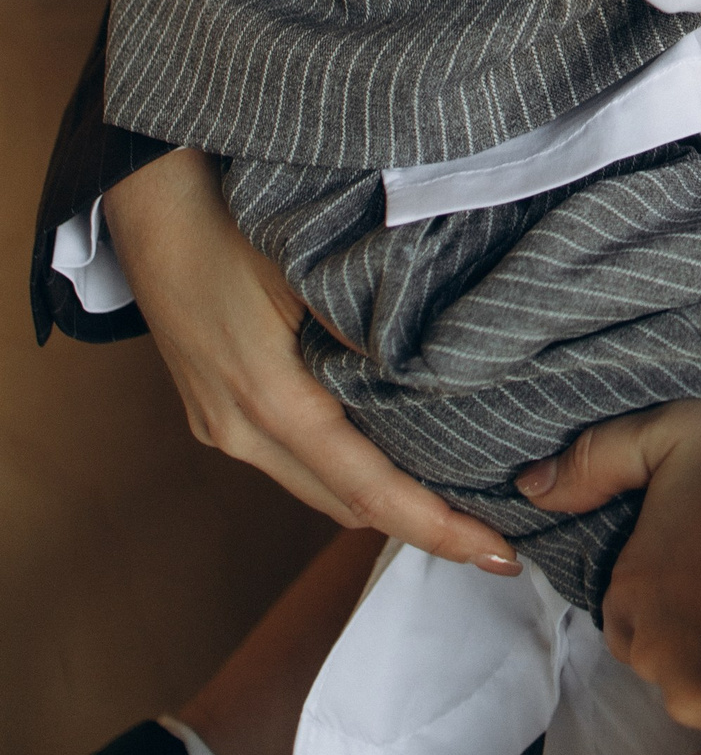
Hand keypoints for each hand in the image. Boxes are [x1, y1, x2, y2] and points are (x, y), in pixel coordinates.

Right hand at [105, 147, 518, 572]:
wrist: (151, 202)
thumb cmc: (236, 221)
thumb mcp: (316, 270)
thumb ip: (374, 327)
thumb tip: (441, 373)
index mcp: (273, 401)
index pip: (370, 490)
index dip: (436, 527)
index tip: (496, 552)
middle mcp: (241, 432)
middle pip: (345, 505)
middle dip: (418, 523)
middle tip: (492, 523)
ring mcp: (221, 426)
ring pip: (317, 487)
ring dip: (379, 496)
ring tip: (453, 488)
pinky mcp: (214, 413)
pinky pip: (290, 460)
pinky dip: (341, 465)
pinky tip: (384, 442)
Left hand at [519, 400, 700, 728]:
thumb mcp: (678, 432)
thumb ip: (599, 458)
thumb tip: (531, 487)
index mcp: (631, 587)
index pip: (627, 603)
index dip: (667, 576)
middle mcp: (652, 649)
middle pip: (655, 647)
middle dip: (686, 619)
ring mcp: (698, 690)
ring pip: (689, 679)